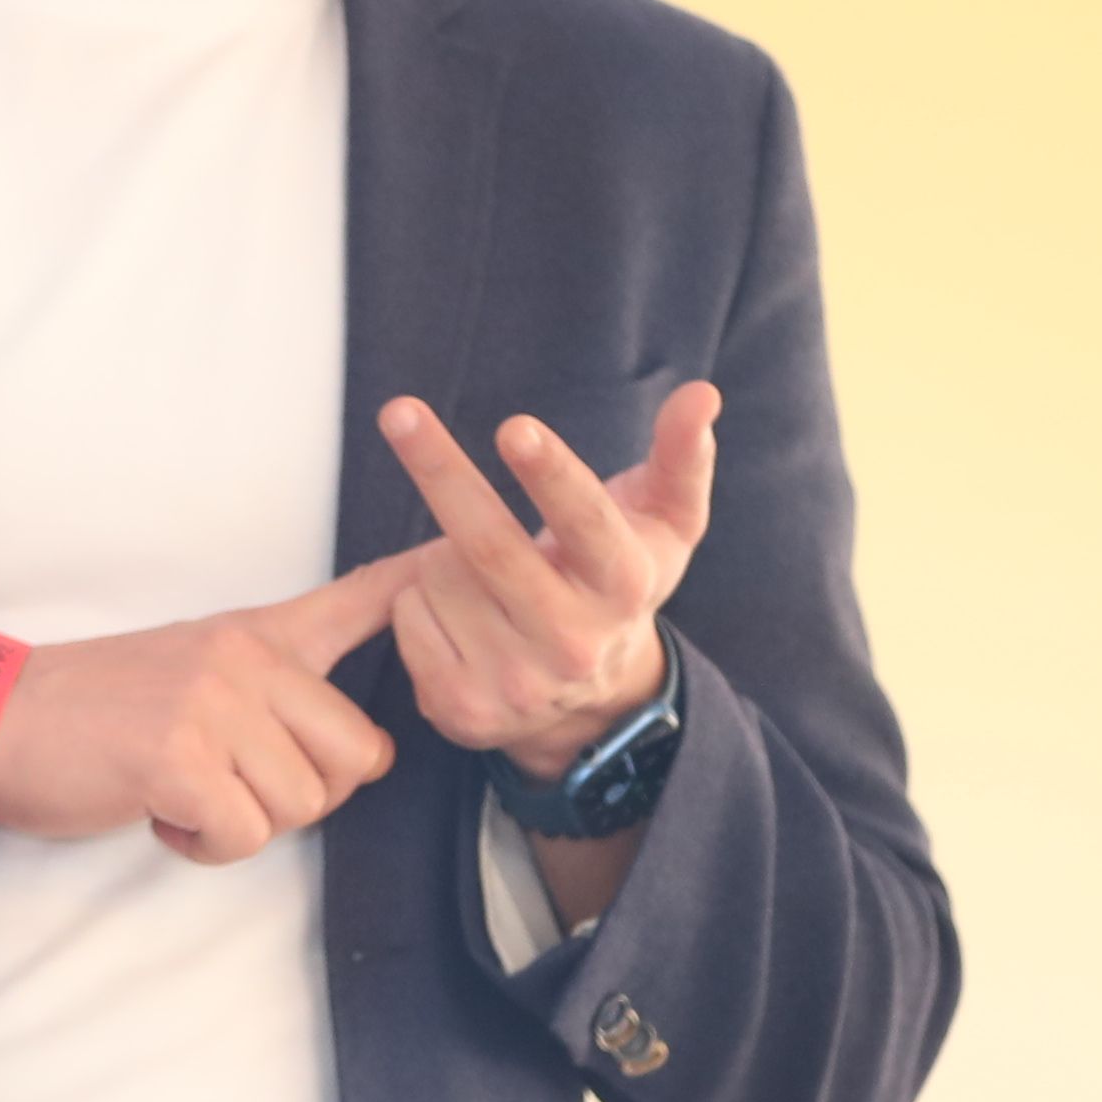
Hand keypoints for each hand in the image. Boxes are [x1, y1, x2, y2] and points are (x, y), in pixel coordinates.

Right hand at [0, 556, 419, 863]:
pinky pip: (244, 835)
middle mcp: (246, 659)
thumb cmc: (94, 714)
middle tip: (236, 789)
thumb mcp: (194, 668)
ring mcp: (213, 705)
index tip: (466, 556)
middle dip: (307, 797)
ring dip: (245, 827)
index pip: (360, 601)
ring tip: (186, 797)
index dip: (422, 583)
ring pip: (301, 805)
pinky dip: (205, 848)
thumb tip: (353, 749)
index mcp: (256, 634)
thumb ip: (270, 687)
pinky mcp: (178, 759)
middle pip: (356, 755)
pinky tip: (163, 817)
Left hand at [372, 384, 720, 774]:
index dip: (552, 475)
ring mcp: (516, 683)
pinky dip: (416, 597)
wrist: (589, 701)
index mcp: (624, 587)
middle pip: (490, 546)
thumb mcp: (664, 524)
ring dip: (441, 553)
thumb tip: (701, 393)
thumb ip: (683, 455)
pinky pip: (406, 615)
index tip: (515, 427)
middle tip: (399, 413)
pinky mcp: (462, 708)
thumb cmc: (617, 582)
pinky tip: (458, 614)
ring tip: (482, 573)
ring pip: (438, 575)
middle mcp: (573, 643)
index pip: (587, 524)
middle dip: (440, 471)